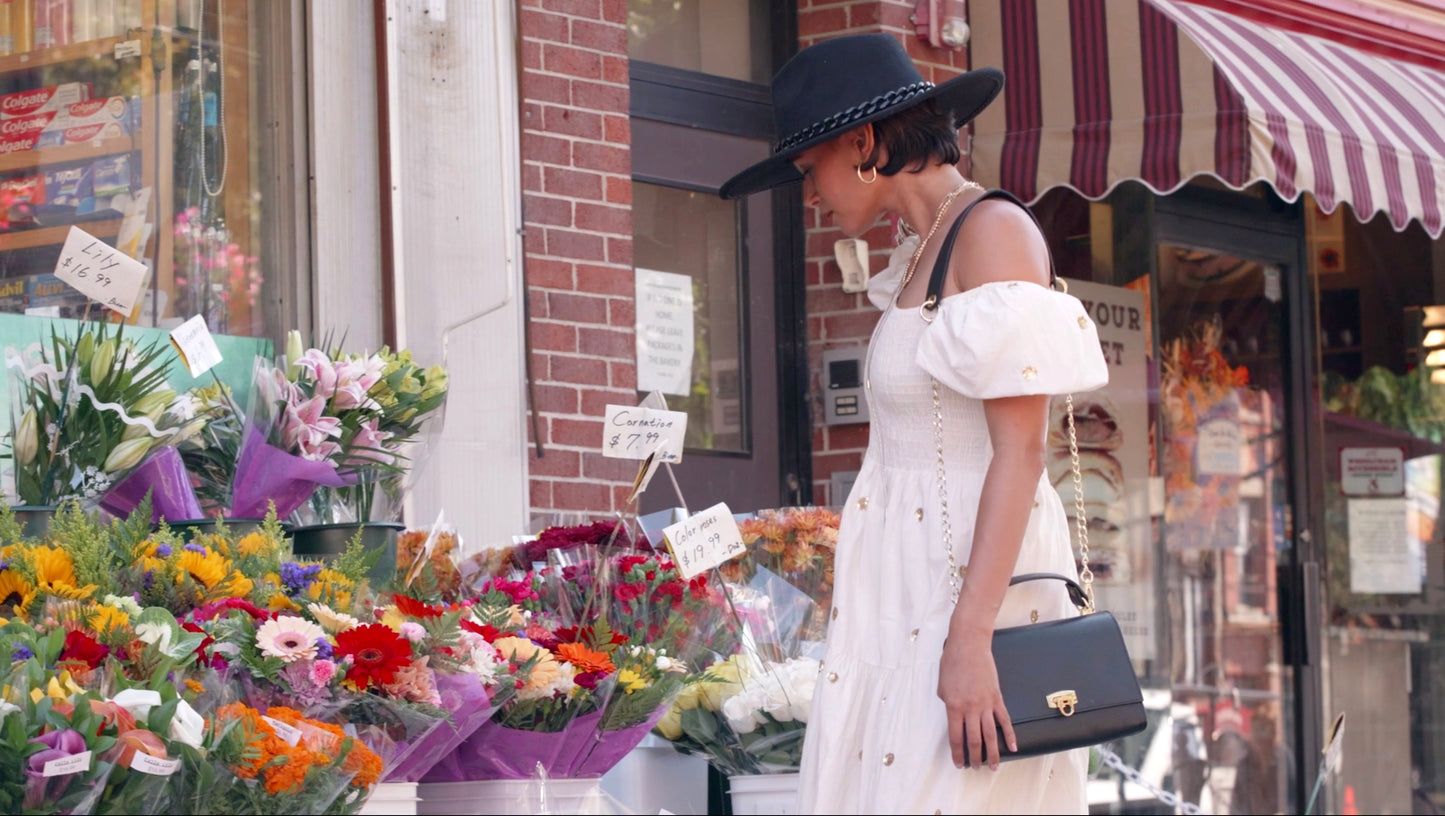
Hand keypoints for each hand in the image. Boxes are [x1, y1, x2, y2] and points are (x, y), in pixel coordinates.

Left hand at [938, 633, 1016, 769]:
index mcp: (953, 706)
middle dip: (974, 757)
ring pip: (990, 735)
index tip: (959, 764)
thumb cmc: (952, 662)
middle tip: (975, 768)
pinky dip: (1009, 735)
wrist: (969, 645)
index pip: (955, 737)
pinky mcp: (997, 698)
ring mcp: (985, 704)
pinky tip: (1013, 747)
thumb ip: (947, 703)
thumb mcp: (942, 686)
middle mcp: (970, 708)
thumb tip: (955, 715)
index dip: (957, 753)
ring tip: (993, 766)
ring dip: (992, 753)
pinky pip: (1004, 720)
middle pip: (973, 740)